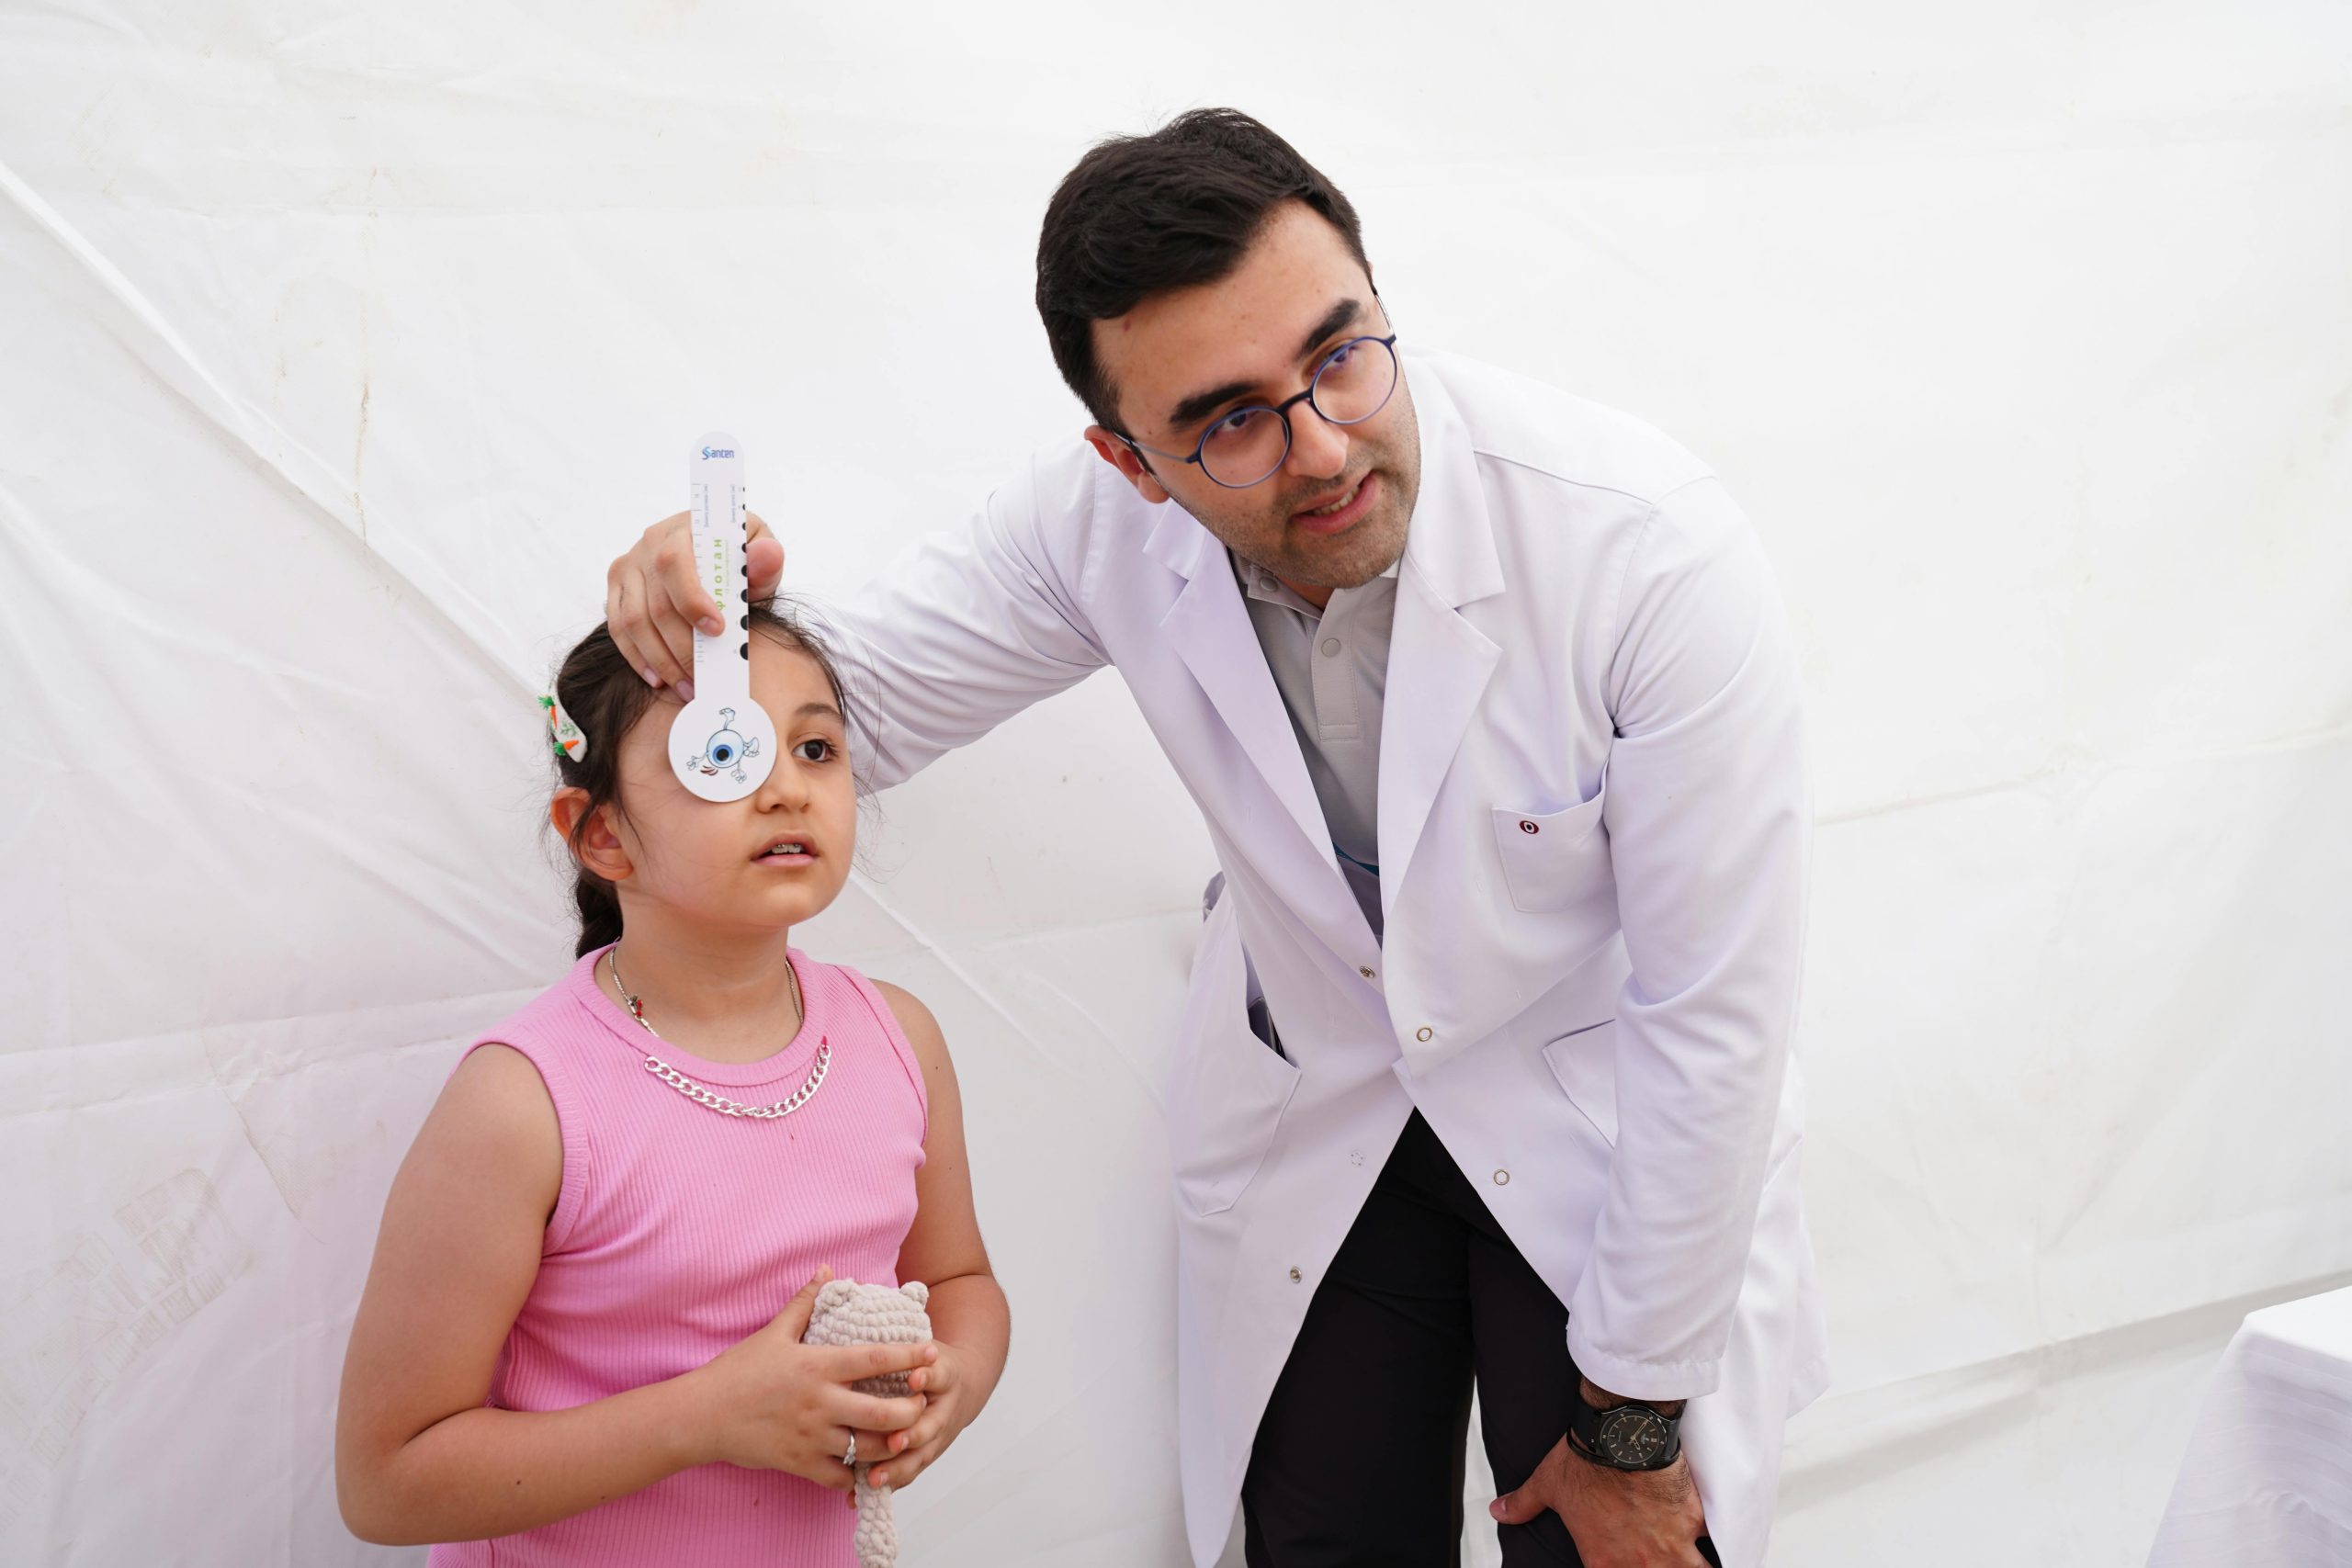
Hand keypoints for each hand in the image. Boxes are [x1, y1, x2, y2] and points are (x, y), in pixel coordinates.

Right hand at [606, 509, 786, 696]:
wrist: (714, 550)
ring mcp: (629, 566)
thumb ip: (764, 558)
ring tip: (687, 686)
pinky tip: (658, 678)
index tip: (717, 630)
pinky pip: (618, 627)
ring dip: (661, 660)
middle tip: (705, 677)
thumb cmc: (739, 554)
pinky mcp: (617, 587)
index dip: (692, 600)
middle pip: (656, 602)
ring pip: (633, 621)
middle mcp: (648, 543)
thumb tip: (768, 554)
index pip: (675, 562)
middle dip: (681, 646)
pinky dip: (637, 657)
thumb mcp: (759, 550)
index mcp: (683, 529)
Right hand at [689, 1267, 936, 1491]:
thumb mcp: (773, 1333)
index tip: (934, 1351)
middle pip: (884, 1413)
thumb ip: (805, 1303)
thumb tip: (827, 1270)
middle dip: (912, 1411)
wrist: (701, 1417)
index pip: (875, 1360)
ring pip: (868, 1449)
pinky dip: (858, 1474)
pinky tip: (869, 1466)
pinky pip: (841, 1476)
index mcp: (817, 1366)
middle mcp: (820, 1403)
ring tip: (906, 1436)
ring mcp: (812, 1437)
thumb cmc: (738, 1372)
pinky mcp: (800, 1464)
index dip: (909, 1357)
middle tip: (924, 1404)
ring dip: (892, 1445)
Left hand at [864, 1340, 976, 1492]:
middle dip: (911, 1435)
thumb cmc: (932, 1363)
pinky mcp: (926, 1455)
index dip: (927, 1376)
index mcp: (945, 1376)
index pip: (939, 1375)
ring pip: (918, 1457)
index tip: (914, 1377)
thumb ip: (906, 1346)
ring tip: (873, 1479)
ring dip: (896, 1469)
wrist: (965, 1386)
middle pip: (930, 1426)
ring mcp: (937, 1437)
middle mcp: (943, 1410)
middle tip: (893, 1441)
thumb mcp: (926, 1347)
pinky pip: (907, 1473)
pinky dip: (885, 1485)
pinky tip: (858, 1497)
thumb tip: (869, 1336)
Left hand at [1490, 1436, 1710, 1567]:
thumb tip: (1498, 1511)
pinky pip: (1715, 1543)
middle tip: (1658, 1560)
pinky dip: (1714, 1542)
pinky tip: (1713, 1541)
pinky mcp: (1695, 1522)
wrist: (1622, 1435)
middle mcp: (1640, 1563)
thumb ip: (1522, 1504)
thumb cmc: (1584, 1461)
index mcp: (1603, 1561)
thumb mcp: (1546, 1486)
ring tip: (1690, 1562)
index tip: (1622, 1562)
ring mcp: (1672, 1547)